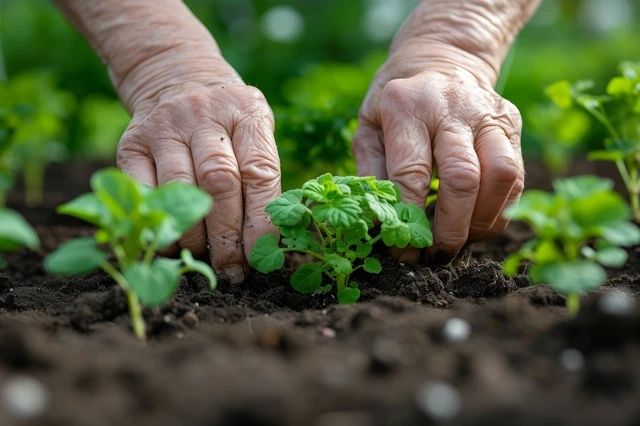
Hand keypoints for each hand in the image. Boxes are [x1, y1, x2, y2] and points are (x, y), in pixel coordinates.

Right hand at [118, 68, 279, 282]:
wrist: (178, 78)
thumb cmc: (228, 122)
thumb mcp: (255, 131)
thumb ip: (261, 175)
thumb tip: (264, 245)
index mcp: (247, 113)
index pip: (259, 172)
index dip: (261, 221)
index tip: (261, 257)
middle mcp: (206, 115)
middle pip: (218, 183)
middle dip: (227, 236)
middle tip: (232, 269)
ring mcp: (166, 126)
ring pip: (180, 189)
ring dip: (193, 235)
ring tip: (203, 259)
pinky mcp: (132, 141)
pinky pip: (142, 190)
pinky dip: (157, 223)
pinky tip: (170, 242)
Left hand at [354, 47, 523, 257]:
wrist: (440, 60)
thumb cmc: (396, 105)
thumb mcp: (368, 129)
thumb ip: (372, 174)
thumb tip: (380, 226)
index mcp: (407, 106)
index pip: (412, 174)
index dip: (408, 219)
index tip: (401, 248)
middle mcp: (452, 106)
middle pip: (463, 178)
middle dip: (450, 228)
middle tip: (435, 253)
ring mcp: (488, 113)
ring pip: (501, 177)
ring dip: (481, 222)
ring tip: (459, 240)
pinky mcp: (512, 123)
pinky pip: (517, 177)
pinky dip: (499, 211)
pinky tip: (476, 222)